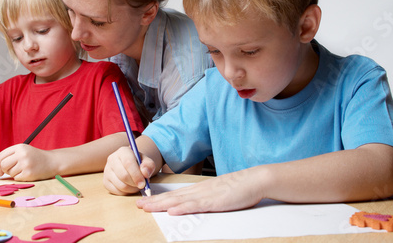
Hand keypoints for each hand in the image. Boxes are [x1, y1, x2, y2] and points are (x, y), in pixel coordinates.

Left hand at [0, 144, 55, 180]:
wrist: (53, 162)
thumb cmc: (36, 157)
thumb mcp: (22, 153)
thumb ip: (8, 158)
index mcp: (20, 147)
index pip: (1, 155)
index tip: (0, 168)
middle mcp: (22, 154)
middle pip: (3, 164)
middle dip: (4, 170)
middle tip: (10, 171)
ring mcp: (26, 164)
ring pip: (10, 172)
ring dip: (14, 174)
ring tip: (23, 170)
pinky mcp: (28, 174)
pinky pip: (16, 178)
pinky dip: (19, 177)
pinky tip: (27, 173)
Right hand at [103, 146, 155, 194]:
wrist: (130, 165)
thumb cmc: (139, 163)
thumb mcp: (147, 161)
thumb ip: (149, 166)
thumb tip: (145, 173)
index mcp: (123, 151)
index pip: (128, 163)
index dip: (136, 175)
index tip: (143, 183)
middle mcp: (112, 159)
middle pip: (123, 175)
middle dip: (135, 183)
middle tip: (142, 185)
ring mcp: (107, 171)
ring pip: (120, 185)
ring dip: (132, 189)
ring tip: (137, 186)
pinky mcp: (105, 181)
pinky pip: (116, 191)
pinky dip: (126, 193)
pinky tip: (130, 187)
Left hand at [136, 168, 263, 214]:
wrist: (255, 180)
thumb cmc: (240, 187)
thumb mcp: (219, 193)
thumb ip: (207, 199)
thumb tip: (195, 204)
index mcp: (200, 189)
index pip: (175, 195)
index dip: (159, 198)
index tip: (145, 201)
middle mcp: (199, 190)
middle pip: (172, 197)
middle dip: (154, 201)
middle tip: (138, 205)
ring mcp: (206, 195)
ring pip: (179, 201)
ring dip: (161, 204)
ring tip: (146, 207)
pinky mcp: (215, 201)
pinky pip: (196, 206)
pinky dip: (183, 208)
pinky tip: (172, 211)